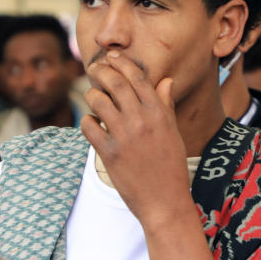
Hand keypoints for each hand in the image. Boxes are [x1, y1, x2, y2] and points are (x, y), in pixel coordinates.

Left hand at [81, 52, 193, 224]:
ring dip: (92, 94)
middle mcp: (142, 121)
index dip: (122, 63)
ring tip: (93, 96)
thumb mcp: (173, 133)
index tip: (112, 57)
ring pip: (98, 101)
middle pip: (115, 83)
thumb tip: (166, 82)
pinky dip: (87, 121)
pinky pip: (89, 127)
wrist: (165, 202)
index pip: (138, 78)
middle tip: (95, 69)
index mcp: (159, 114)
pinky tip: (92, 124)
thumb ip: (165, 106)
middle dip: (101, 71)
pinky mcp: (109, 154)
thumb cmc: (171, 167)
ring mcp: (125, 137)